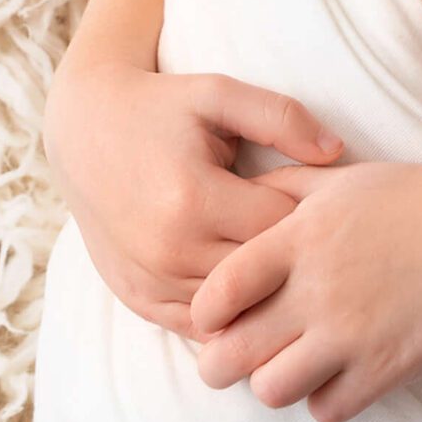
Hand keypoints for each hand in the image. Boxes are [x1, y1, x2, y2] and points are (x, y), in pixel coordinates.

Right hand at [42, 60, 347, 339]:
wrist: (83, 128)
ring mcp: (149, 281)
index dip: (307, 215)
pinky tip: (245, 287)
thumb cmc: (160, 106)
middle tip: (307, 237)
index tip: (314, 199)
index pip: (281, 229)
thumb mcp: (219, 94)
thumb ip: (281, 117)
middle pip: (262, 278)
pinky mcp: (136, 298)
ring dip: (261, 291)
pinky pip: (199, 327)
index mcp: (194, 199)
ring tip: (279, 260)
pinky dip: (226, 313)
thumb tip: (338, 152)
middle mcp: (169, 249)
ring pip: (234, 311)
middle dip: (289, 259)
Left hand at [189, 160, 421, 421]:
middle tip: (234, 354)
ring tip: (290, 364)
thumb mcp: (346, 179)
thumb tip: (241, 194)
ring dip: (274, 381)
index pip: (218, 290)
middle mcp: (318, 291)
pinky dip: (324, 399)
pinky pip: (327, 409)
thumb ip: (287, 188)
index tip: (213, 315)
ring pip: (271, 390)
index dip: (203, 312)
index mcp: (301, 238)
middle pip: (230, 355)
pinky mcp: (387, 369)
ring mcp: (353, 335)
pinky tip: (337, 375)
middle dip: (219, 362)